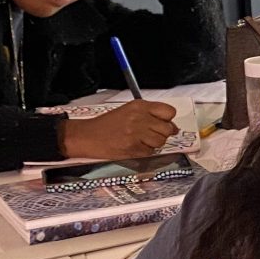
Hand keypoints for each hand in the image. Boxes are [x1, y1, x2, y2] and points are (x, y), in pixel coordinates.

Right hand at [60, 100, 179, 158]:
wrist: (87, 136)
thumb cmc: (107, 125)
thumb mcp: (129, 111)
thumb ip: (151, 116)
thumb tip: (172, 127)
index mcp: (139, 106)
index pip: (169, 111)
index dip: (168, 120)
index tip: (163, 123)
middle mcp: (139, 118)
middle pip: (167, 128)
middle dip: (162, 134)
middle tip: (150, 135)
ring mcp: (136, 133)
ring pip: (160, 142)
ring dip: (154, 144)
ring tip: (140, 141)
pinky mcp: (132, 148)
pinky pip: (150, 152)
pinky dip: (145, 152)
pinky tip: (134, 147)